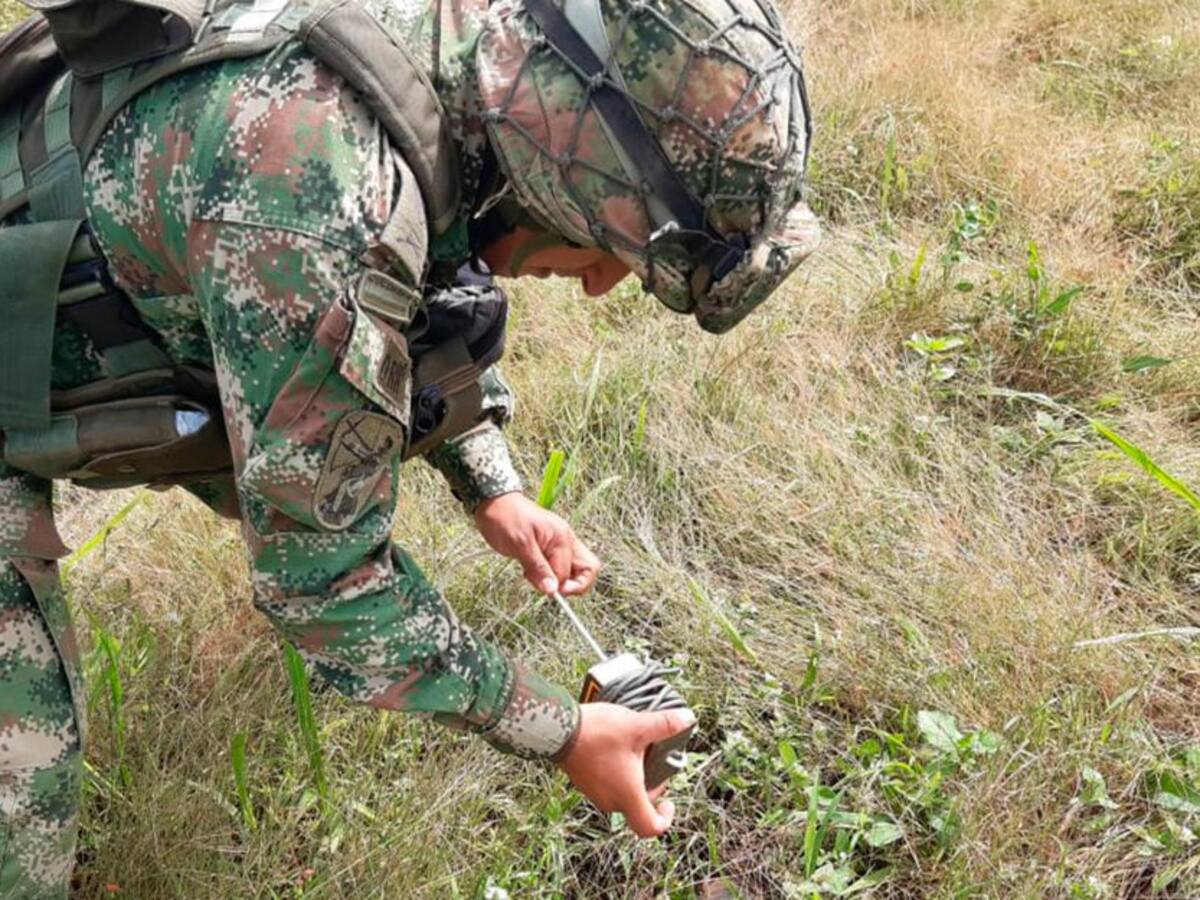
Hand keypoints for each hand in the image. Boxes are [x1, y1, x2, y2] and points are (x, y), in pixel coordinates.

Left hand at [473, 491, 600, 594]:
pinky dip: (548, 573)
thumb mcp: (520, 545)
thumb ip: (538, 568)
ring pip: (574, 569)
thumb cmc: (504, 518)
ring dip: (557, 579)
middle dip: (571, 584)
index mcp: (562, 537)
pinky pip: (559, 565)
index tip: (543, 589)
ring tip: (533, 576)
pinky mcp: (549, 545)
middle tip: (548, 587)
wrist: (492, 502)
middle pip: (587, 569)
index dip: (557, 585)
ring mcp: (559, 542)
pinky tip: (531, 570)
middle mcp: (565, 539)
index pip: (569, 573)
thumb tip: (552, 590)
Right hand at [557, 703, 695, 837]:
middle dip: (651, 788)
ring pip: (621, 795)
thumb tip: (687, 719)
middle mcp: (610, 799)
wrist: (557, 729)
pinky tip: (615, 747)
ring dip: (632, 778)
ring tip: (635, 750)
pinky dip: (616, 773)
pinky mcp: (583, 781)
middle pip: (637, 807)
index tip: (669, 802)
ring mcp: (594, 792)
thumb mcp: (637, 726)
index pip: (650, 827)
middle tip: (654, 763)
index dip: (664, 819)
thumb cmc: (596, 733)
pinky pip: (606, 785)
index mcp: (627, 794)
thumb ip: (664, 725)